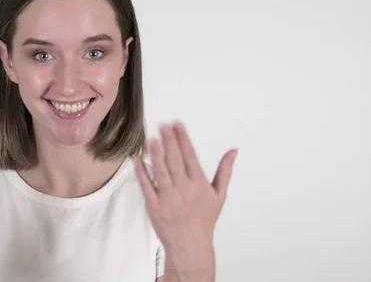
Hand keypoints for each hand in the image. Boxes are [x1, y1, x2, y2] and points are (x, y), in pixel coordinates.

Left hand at [134, 122, 237, 279]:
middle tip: (163, 125)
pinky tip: (138, 159)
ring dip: (156, 153)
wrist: (190, 246)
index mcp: (200, 185)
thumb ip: (224, 171)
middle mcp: (184, 190)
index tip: (178, 125)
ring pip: (161, 171)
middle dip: (169, 141)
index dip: (183, 139)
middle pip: (175, 160)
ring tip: (152, 138)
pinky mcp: (154, 206)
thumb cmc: (204, 220)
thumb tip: (233, 151)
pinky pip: (147, 186)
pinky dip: (142, 172)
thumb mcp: (219, 195)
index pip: (191, 156)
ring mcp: (168, 198)